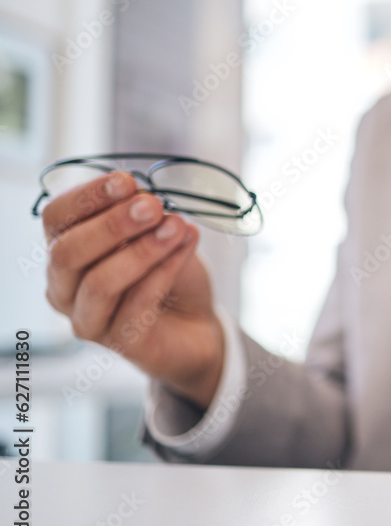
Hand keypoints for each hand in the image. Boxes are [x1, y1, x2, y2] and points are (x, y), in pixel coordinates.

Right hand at [41, 171, 224, 408]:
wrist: (198, 322)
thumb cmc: (170, 273)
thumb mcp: (158, 234)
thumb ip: (144, 216)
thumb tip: (142, 196)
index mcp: (65, 250)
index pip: (56, 218)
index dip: (87, 197)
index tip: (126, 181)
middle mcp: (65, 287)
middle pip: (68, 252)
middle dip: (112, 225)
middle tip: (154, 206)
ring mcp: (88, 319)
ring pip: (100, 283)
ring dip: (142, 250)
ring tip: (177, 227)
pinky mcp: (119, 343)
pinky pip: (137, 305)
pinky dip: (164, 271)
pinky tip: (186, 248)